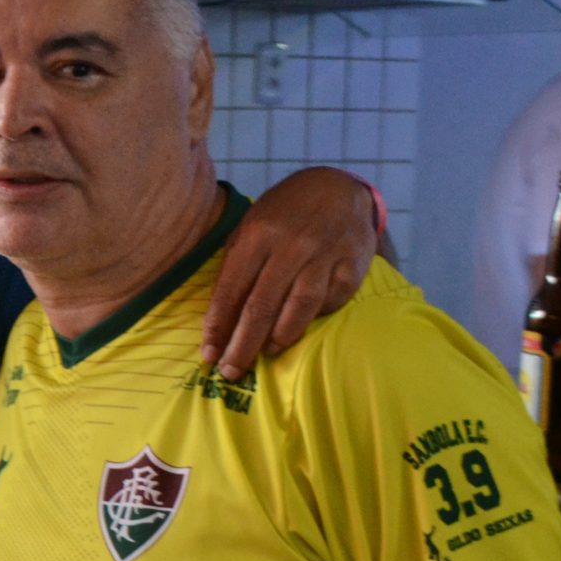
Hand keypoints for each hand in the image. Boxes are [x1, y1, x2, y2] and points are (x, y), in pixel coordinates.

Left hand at [202, 168, 376, 377]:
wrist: (337, 188)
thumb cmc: (283, 214)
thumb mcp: (250, 227)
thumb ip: (236, 267)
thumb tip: (219, 320)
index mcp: (256, 235)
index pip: (232, 290)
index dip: (218, 327)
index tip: (208, 355)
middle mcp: (290, 246)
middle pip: (262, 306)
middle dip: (243, 345)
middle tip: (231, 372)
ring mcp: (324, 255)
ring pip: (298, 308)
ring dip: (279, 338)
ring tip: (265, 353)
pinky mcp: (351, 265)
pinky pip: (330, 302)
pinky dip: (313, 319)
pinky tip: (300, 328)